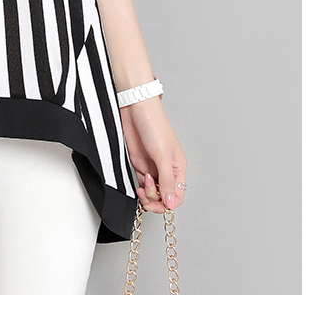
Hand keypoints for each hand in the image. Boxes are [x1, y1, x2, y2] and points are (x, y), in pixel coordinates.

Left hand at [119, 96, 186, 212]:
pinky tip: (138, 184)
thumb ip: (167, 181)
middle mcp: (166, 169)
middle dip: (155, 199)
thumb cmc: (154, 125)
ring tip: (143, 183)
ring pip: (152, 193)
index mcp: (178, 168)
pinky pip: (142, 184)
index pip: (178, 195)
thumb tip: (172, 203)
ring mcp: (152, 167)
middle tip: (147, 193)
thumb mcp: (162, 155)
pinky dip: (140, 188)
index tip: (159, 203)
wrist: (135, 110)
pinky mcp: (140, 164)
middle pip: (164, 197)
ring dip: (147, 194)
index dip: (169, 203)